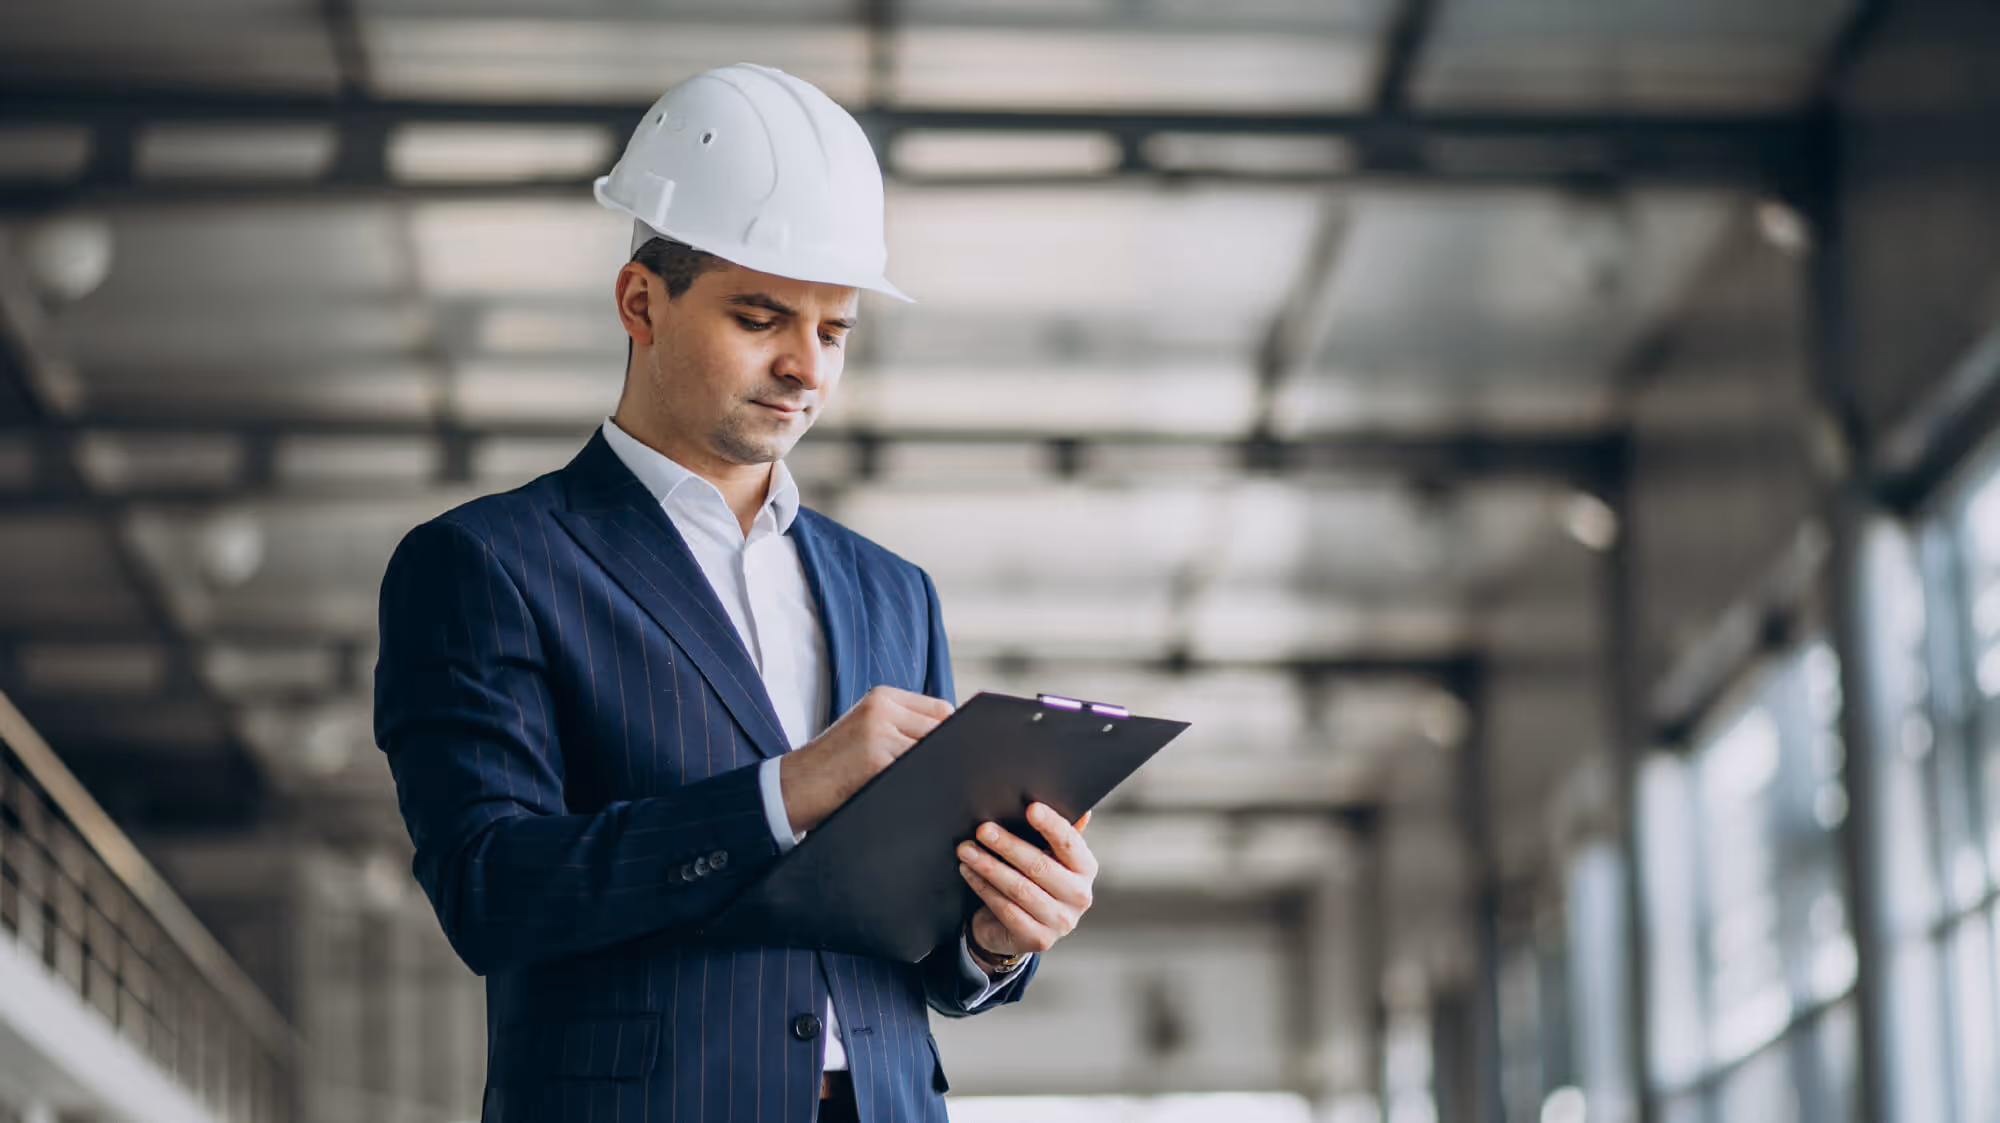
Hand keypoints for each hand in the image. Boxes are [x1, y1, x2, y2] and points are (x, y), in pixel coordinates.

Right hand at [779, 686, 952, 833]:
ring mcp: (879, 732)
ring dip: (932, 769)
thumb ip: (903, 723)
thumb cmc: (835, 762)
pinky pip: (917, 770)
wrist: (795, 784)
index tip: (946, 752)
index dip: (948, 733)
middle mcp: (881, 708)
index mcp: (882, 696)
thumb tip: (955, 735)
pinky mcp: (877, 759)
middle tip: (934, 772)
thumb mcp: (866, 727)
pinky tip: (907, 792)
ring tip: (915, 782)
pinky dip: (920, 783)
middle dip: (943, 752)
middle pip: (940, 729)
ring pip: (931, 750)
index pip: (940, 708)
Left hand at [959, 803, 1096, 965]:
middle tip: (983, 830)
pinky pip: (1006, 909)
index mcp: (1085, 869)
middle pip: (1040, 866)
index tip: (1031, 809)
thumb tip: (1081, 811)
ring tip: (967, 850)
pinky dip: (984, 888)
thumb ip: (1060, 834)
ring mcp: (1060, 922)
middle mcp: (1080, 897)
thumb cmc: (1035, 881)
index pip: (1070, 842)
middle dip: (1008, 845)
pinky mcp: (1038, 939)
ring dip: (989, 866)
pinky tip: (969, 872)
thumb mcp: (1049, 856)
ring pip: (1019, 889)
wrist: (1020, 928)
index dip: (1051, 824)